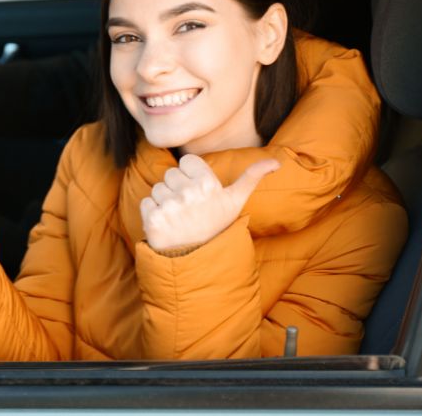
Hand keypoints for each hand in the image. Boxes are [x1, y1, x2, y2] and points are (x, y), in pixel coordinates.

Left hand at [140, 154, 279, 249]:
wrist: (201, 259)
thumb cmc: (217, 226)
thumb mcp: (236, 201)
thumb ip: (251, 177)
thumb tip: (276, 162)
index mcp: (207, 183)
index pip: (186, 161)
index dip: (191, 175)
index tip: (198, 192)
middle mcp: (187, 192)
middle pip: (170, 174)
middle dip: (177, 188)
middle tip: (189, 207)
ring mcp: (169, 205)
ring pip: (157, 188)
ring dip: (165, 201)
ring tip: (179, 217)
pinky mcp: (153, 218)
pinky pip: (146, 202)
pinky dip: (152, 212)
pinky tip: (167, 224)